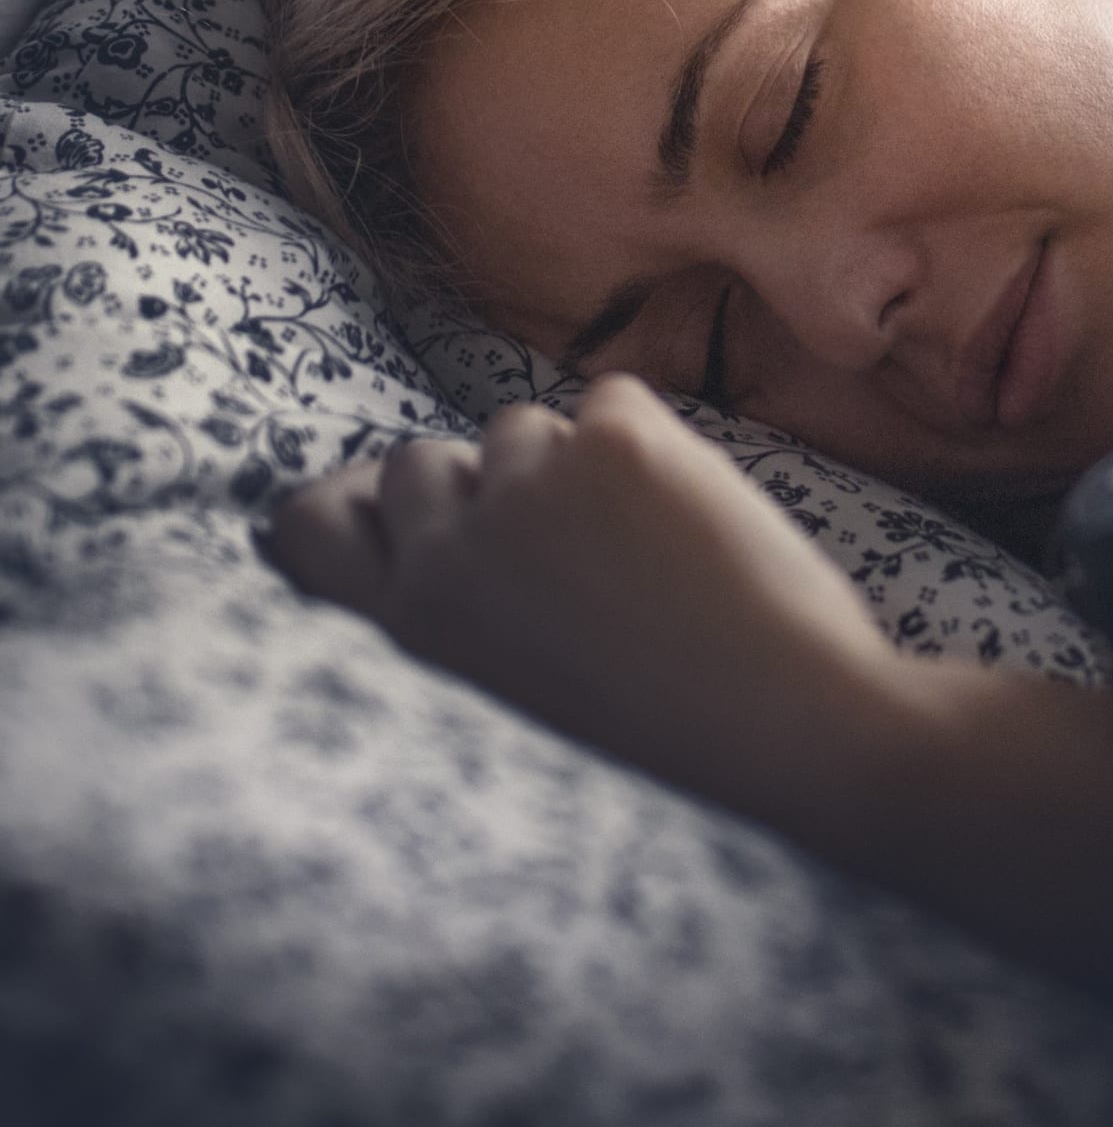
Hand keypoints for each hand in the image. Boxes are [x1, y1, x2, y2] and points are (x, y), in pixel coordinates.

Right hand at [269, 374, 907, 849]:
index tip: (398, 511)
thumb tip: (407, 486)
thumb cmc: (659, 712)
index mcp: (416, 627)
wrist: (790, 725)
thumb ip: (450, 592)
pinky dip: (649, 441)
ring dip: (572, 466)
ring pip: (521, 427)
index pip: (308, 525)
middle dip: (482, 486)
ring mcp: (531, 489)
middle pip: (418, 460)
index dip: (354, 504)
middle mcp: (451, 554)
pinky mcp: (615, 443)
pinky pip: (611, 401)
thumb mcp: (508, 678)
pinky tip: (689, 519)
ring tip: (639, 556)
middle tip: (570, 554)